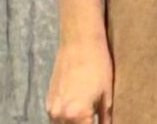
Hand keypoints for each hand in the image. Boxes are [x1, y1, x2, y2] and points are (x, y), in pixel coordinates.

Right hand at [47, 0, 113, 123]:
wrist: (80, 40)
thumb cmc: (98, 64)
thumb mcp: (107, 93)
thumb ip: (106, 117)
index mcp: (77, 114)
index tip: (103, 122)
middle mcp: (61, 115)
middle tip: (95, 118)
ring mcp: (52, 109)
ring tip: (88, 115)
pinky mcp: (49, 101)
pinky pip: (57, 118)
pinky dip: (67, 119)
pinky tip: (78, 110)